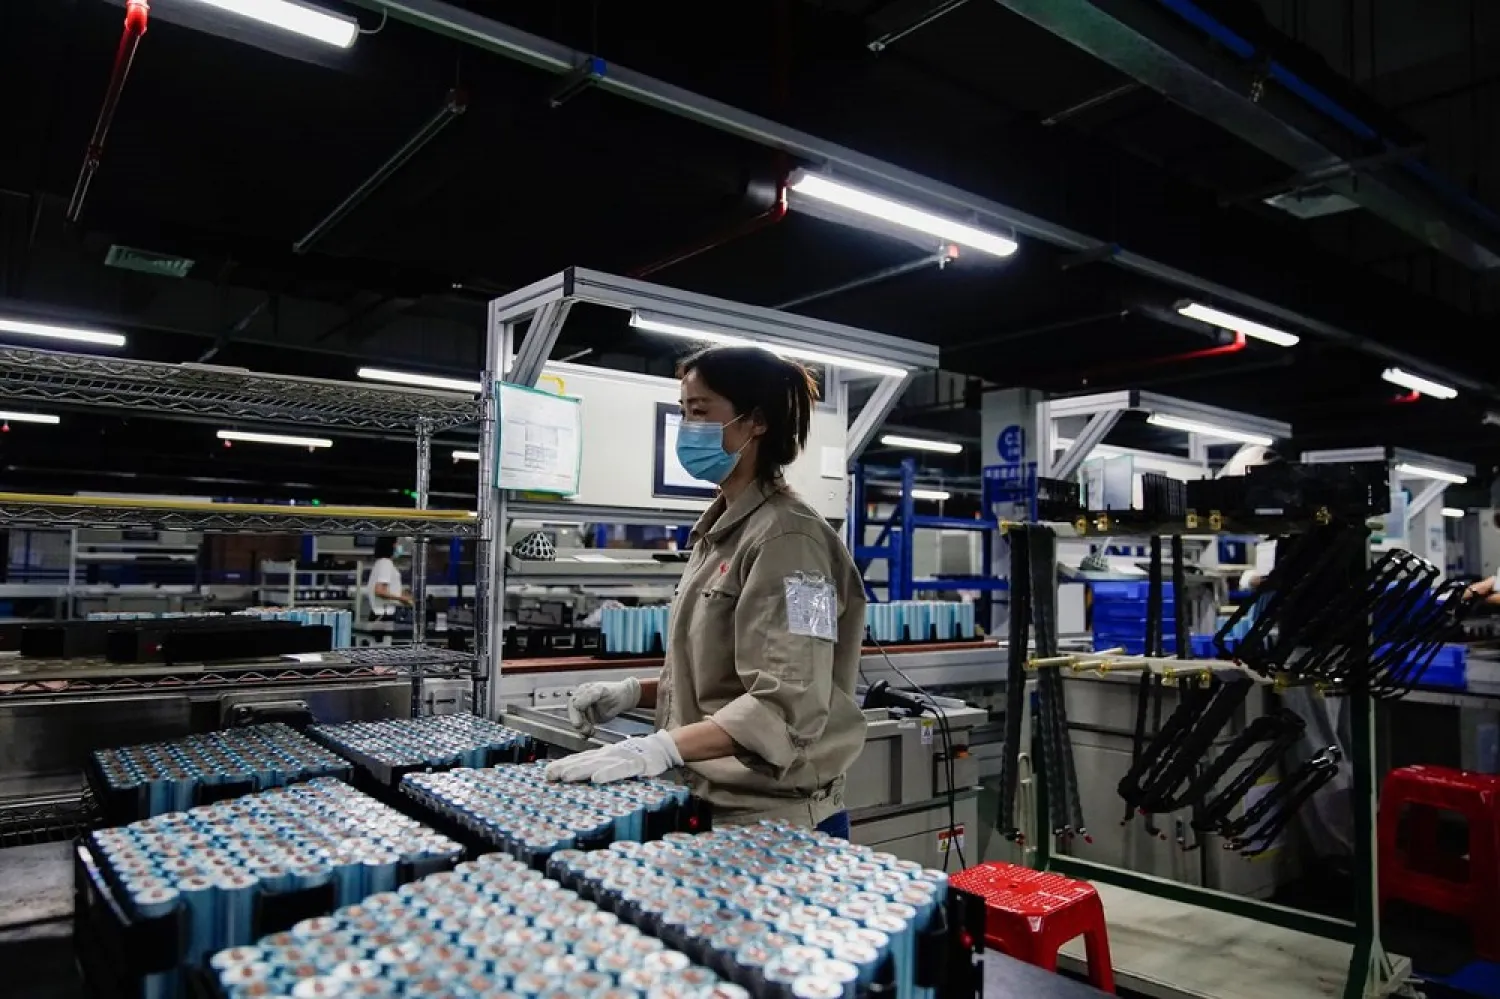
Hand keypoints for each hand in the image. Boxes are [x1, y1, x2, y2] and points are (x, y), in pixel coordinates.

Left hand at [545, 730, 681, 783]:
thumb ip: (596, 766)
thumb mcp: (612, 760)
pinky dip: (608, 774)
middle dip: (565, 768)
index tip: (546, 772)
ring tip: (565, 776)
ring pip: (598, 765)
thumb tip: (574, 774)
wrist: (660, 747)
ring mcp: (621, 758)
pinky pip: (620, 770)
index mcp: (602, 754)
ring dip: (580, 770)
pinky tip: (597, 779)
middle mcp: (608, 755)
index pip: (579, 759)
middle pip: (583, 761)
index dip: (562, 764)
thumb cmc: (634, 757)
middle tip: (549, 775)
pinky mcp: (635, 765)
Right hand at [566, 677, 641, 735]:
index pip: (573, 703)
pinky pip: (584, 728)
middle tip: (583, 728)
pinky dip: (586, 733)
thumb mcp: (601, 690)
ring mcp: (586, 712)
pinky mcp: (590, 720)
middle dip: (578, 722)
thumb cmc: (614, 691)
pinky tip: (590, 734)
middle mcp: (581, 702)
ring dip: (582, 729)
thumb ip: (589, 695)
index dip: (574, 713)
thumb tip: (576, 704)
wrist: (624, 699)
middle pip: (574, 714)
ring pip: (578, 722)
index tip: (578, 722)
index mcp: (582, 692)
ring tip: (590, 732)